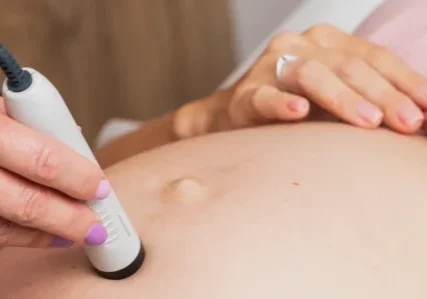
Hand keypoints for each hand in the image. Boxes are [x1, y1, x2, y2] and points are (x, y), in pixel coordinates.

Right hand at [0, 97, 109, 247]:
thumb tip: (73, 140)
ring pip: (9, 225)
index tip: (100, 186)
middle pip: (28, 202)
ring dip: (50, 232)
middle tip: (98, 224)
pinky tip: (45, 236)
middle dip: (71, 217)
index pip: (44, 159)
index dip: (78, 176)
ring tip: (79, 232)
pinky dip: (24, 238)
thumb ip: (30, 122)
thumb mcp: (1, 109)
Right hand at [174, 24, 426, 137]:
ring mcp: (270, 67)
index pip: (374, 58)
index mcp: (327, 42)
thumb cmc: (295, 105)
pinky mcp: (246, 93)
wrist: (237, 112)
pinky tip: (298, 113)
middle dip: (384, 96)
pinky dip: (282, 104)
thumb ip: (367, 99)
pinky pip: (265, 96)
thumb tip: (415, 119)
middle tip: (409, 123)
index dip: (406, 82)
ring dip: (343, 99)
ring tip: (368, 122)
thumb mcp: (334, 96)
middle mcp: (300, 46)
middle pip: (349, 66)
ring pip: (312, 75)